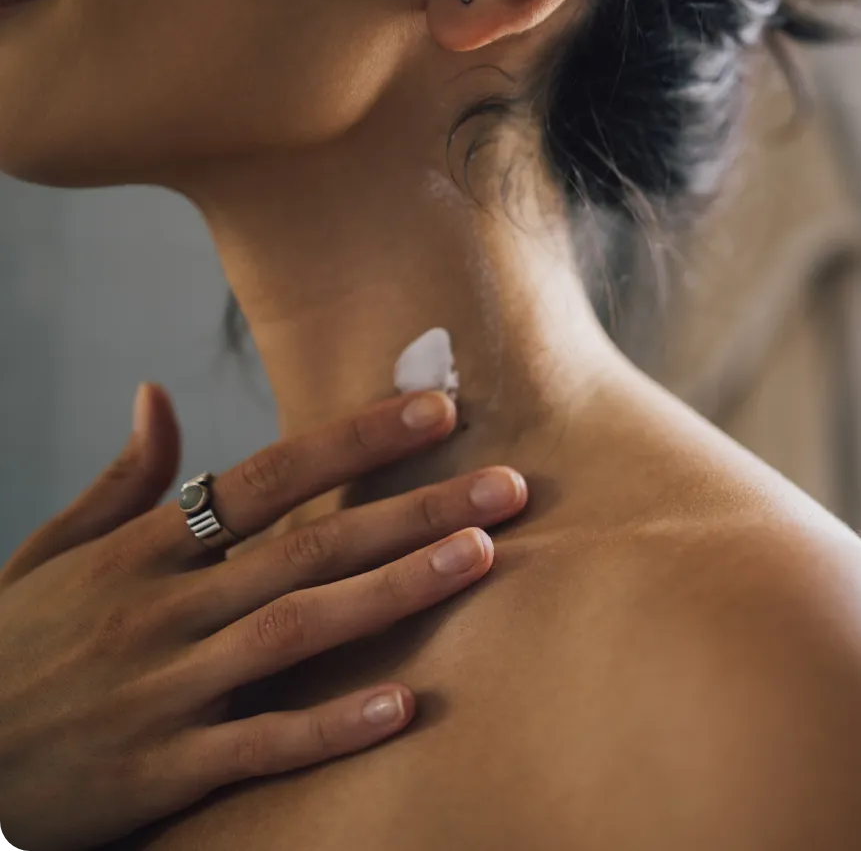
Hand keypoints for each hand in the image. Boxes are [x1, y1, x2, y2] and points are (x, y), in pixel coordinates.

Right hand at [0, 383, 527, 850]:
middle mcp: (164, 607)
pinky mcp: (163, 769)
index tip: (436, 409)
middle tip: (507, 485)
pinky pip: (261, 745)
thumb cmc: (8, 651)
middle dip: (414, 509)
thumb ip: (119, 481)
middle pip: (310, 544)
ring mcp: (166, 689)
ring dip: (393, 592)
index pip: (269, 474)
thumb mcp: (48, 555)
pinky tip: (402, 704)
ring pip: (298, 629)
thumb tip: (157, 394)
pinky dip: (331, 726)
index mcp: (143, 549)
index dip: (356, 438)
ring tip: (476, 558)